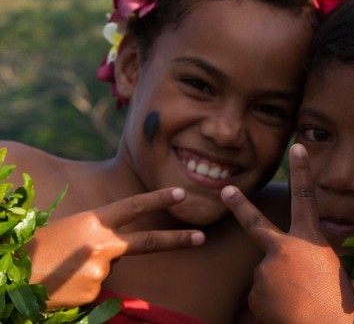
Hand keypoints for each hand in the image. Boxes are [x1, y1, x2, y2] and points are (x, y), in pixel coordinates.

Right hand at [29, 187, 204, 308]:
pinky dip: (84, 286)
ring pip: (110, 268)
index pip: (134, 206)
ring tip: (65, 268)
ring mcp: (99, 269)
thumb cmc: (39, 246)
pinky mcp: (93, 292)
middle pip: (148, 241)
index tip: (182, 194)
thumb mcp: (72, 228)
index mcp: (94, 221)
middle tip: (202, 238)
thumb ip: (101, 233)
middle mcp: (102, 243)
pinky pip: (98, 287)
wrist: (14, 273)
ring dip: (93, 269)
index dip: (159, 199)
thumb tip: (124, 251)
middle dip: (177, 240)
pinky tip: (65, 283)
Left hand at [222, 143, 353, 323]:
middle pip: (255, 222)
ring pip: (265, 274)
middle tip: (226, 189)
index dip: (302, 170)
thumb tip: (283, 267)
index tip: (297, 147)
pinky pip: (259, 296)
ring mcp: (266, 269)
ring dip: (277, 288)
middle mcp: (285, 248)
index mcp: (311, 239)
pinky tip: (287, 313)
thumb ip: (304, 259)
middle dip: (240, 204)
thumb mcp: (329, 271)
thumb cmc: (338, 305)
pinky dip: (271, 305)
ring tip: (298, 303)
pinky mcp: (254, 292)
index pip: (305, 197)